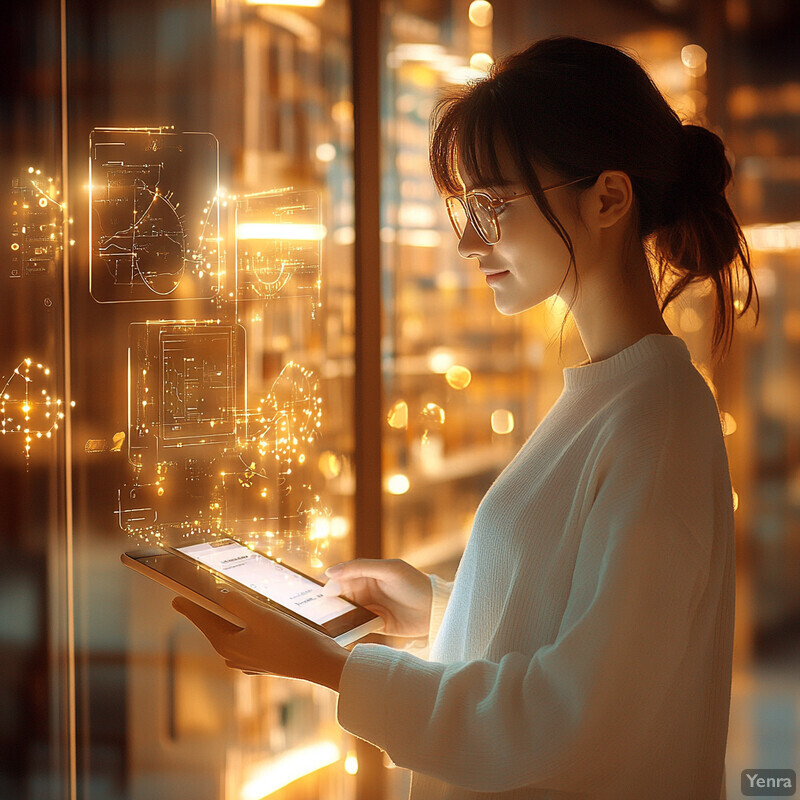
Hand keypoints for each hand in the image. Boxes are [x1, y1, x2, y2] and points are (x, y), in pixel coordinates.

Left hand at [171, 589, 348, 689]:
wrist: (318, 663)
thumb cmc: (289, 639)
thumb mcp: (262, 615)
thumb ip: (238, 603)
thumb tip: (221, 594)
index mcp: (228, 645)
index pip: (204, 621)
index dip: (190, 607)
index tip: (176, 598)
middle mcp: (235, 656)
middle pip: (217, 628)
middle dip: (210, 612)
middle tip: (201, 597)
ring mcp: (250, 660)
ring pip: (234, 635)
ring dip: (231, 619)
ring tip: (229, 604)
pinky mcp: (265, 660)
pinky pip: (249, 640)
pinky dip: (247, 628)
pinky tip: (256, 620)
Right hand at [322, 558, 431, 637]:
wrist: (436, 608)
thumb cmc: (413, 583)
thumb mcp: (387, 570)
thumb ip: (359, 568)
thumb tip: (329, 572)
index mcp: (367, 574)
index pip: (342, 577)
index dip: (329, 585)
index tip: (317, 594)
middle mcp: (367, 590)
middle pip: (342, 597)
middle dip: (329, 604)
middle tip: (316, 613)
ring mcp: (371, 608)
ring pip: (347, 613)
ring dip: (337, 618)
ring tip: (324, 626)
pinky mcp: (377, 625)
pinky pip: (358, 627)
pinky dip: (349, 630)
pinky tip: (340, 635)